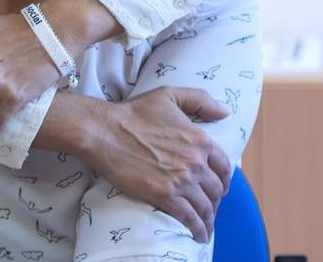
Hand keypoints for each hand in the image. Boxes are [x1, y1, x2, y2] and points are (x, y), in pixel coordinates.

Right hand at [42, 86, 230, 243]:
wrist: (105, 131)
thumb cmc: (134, 112)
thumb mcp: (169, 95)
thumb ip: (200, 100)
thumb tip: (224, 112)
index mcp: (199, 139)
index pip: (224, 166)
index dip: (224, 178)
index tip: (219, 186)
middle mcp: (195, 162)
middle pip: (215, 189)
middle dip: (215, 200)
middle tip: (210, 205)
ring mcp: (181, 180)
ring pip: (205, 206)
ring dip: (208, 218)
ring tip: (205, 224)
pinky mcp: (165, 196)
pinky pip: (189, 218)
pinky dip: (198, 228)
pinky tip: (199, 234)